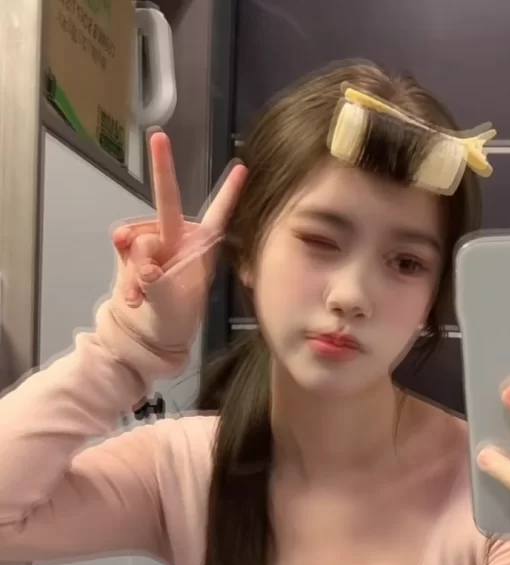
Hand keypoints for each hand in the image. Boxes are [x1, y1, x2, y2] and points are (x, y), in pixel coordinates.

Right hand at [109, 130, 246, 348]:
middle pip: (166, 202)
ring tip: (141, 297)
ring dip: (134, 268)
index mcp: (200, 248)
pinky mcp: (131, 250)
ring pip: (139, 236)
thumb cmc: (172, 320)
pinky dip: (124, 270)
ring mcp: (153, 242)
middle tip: (159, 138)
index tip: (243, 167)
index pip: (217, 216)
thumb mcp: (170, 303)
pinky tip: (131, 293)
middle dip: (163, 170)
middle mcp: (177, 238)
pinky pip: (122, 246)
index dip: (229, 192)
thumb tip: (139, 259)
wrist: (146, 336)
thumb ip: (153, 279)